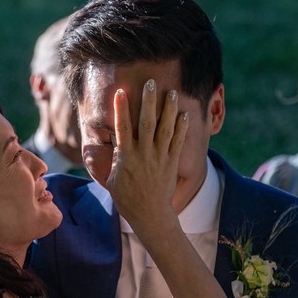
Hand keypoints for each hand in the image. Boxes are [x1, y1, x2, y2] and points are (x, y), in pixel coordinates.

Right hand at [108, 79, 187, 231]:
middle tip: (151, 82)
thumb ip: (114, 159)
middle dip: (148, 101)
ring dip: (169, 109)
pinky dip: (182, 128)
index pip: (122, 127)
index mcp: (126, 156)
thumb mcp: (113, 179)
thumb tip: (113, 142)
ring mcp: (159, 157)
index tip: (121, 91)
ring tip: (171, 92)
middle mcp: (144, 153)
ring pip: (165, 128)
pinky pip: (178, 142)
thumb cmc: (127, 199)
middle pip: (146, 122)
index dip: (121, 108)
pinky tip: (184, 114)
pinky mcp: (171, 163)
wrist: (150, 215)